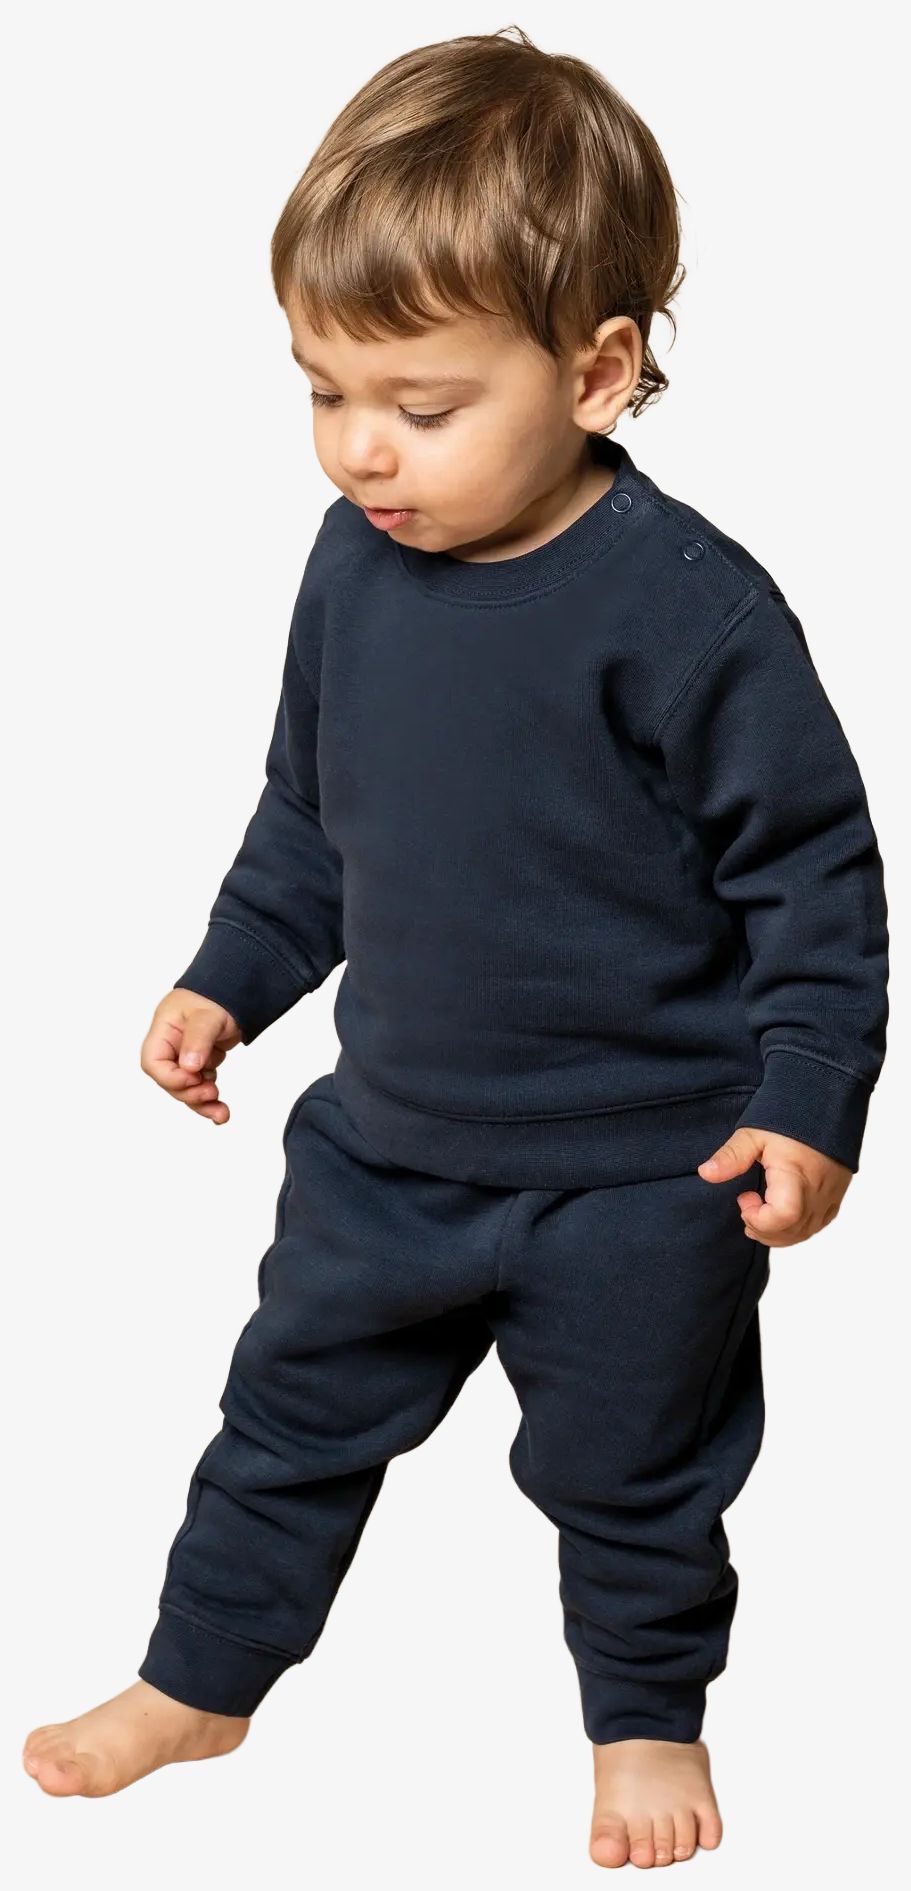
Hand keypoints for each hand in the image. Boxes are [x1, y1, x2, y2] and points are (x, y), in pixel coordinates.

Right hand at [140, 988, 242, 1123]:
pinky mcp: (200, 1065)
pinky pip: (200, 1087)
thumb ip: (198, 1039)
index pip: (153, 1062)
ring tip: (221, 1113)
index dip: (170, 1077)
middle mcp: (171, 1047)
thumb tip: (189, 1066)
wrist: (234, 992)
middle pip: (170, 1081)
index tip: (193, 1077)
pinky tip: (221, 1111)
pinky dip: (210, 1100)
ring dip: (202, 1103)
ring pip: (186, 1089)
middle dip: (190, 1092)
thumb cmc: (215, 997)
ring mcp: (185, 1057)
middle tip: (212, 1093)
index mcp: (164, 1031)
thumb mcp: (207, 1015)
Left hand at [696, 1126, 852, 1247]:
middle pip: (792, 1231)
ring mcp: (831, 1193)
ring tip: (758, 1213)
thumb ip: (731, 1156)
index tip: (744, 1198)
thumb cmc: (788, 1114)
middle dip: (763, 1229)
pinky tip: (781, 1216)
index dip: (759, 1219)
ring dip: (779, 1232)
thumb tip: (705, 1173)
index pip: (784, 1216)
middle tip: (746, 1206)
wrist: (825, 1097)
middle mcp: (818, 1189)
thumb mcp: (753, 1133)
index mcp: (796, 1173)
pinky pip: (819, 1224)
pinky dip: (797, 1228)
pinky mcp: (837, 1193)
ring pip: (806, 1232)